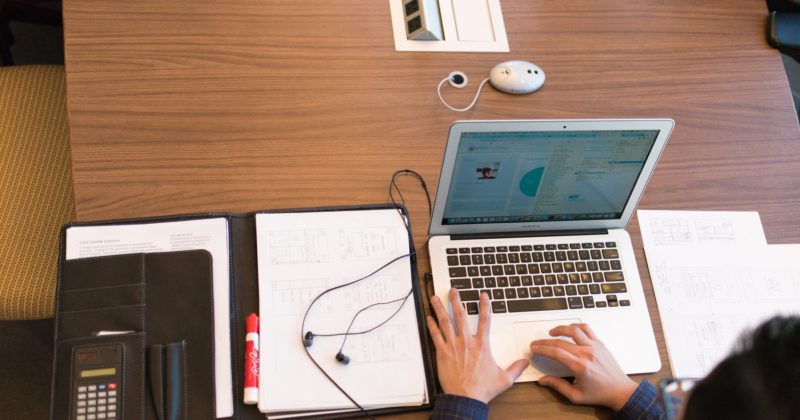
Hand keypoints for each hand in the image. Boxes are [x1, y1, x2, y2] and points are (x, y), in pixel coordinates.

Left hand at [426, 288, 528, 403]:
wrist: (466, 398)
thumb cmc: (482, 389)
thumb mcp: (504, 379)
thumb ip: (515, 368)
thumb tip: (524, 362)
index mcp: (482, 345)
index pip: (484, 319)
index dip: (484, 305)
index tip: (482, 295)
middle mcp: (467, 342)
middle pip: (461, 315)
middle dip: (457, 300)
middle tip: (453, 290)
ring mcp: (453, 346)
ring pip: (445, 322)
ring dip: (440, 308)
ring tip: (435, 298)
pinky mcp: (442, 353)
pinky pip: (435, 336)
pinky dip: (431, 325)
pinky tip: (429, 318)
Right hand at [530, 323, 637, 410]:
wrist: (620, 390)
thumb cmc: (600, 393)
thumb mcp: (576, 396)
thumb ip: (558, 386)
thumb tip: (543, 380)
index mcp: (580, 367)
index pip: (556, 352)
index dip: (542, 349)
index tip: (535, 348)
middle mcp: (587, 353)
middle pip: (560, 341)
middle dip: (545, 342)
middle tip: (537, 343)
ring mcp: (594, 346)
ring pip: (574, 329)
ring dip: (560, 329)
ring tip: (551, 332)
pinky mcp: (600, 343)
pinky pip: (586, 328)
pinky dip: (576, 326)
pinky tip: (570, 329)